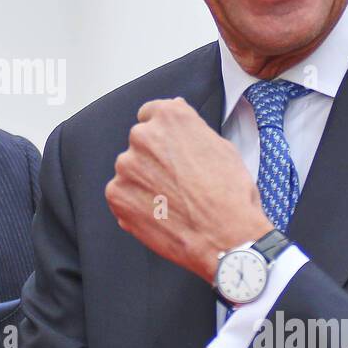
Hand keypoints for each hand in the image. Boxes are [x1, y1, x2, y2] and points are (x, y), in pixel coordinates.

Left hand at [105, 97, 271, 282]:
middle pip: (140, 142)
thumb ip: (191, 127)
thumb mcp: (222, 147)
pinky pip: (122, 194)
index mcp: (170, 117)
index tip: (169, 147)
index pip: (152, 113)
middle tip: (178, 181)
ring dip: (144, 181)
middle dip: (154, 158)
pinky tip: (160, 214)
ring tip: (172, 201)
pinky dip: (135, 203)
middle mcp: (143, 136)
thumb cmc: (230, 194)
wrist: (225, 237)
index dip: (163, 133)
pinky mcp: (116, 194)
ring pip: (130, 169)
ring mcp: (126, 166)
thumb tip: (176, 109)